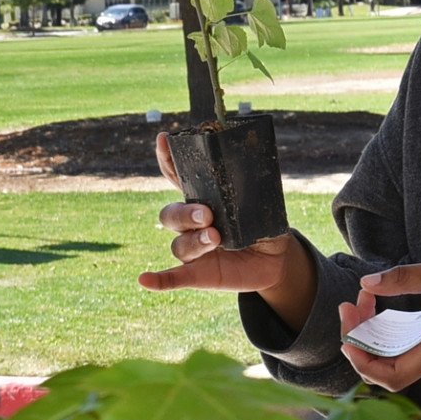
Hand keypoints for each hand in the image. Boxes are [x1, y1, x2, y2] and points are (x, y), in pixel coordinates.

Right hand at [137, 131, 309, 309]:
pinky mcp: (197, 274)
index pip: (178, 177)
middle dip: (185, 213)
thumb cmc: (264, 225)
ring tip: (214, 238)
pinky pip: (173, 277)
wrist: (275, 259)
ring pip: (178, 243)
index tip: (164, 140)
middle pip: (171, 214)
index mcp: (204, 198)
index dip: (168, 159)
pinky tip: (145, 279)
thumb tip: (252, 172)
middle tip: (207, 214)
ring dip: (192, 241)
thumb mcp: (263, 205)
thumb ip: (252, 193)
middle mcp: (192, 222)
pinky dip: (158, 279)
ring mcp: (193, 248)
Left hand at [336, 255, 420, 391]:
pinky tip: (376, 303)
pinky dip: (384, 329)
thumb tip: (366, 282)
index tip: (348, 336)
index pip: (392, 377)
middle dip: (361, 342)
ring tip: (361, 299)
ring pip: (391, 358)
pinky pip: (401, 346)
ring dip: (370, 333)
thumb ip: (406, 278)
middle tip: (349, 306)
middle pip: (385, 369)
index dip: (363, 363)